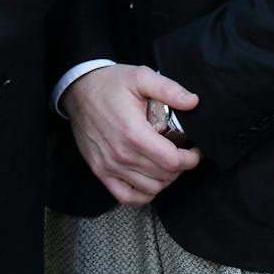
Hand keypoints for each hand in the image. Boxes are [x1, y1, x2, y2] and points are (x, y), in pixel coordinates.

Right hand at [62, 65, 199, 205]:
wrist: (78, 90)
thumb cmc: (109, 84)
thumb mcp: (140, 77)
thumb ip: (168, 89)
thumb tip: (193, 102)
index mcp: (133, 132)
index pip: (172, 161)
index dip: (191, 158)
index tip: (194, 151)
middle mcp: (121, 154)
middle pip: (164, 176)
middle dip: (180, 167)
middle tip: (181, 153)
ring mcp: (109, 165)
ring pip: (150, 188)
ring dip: (165, 179)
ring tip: (166, 163)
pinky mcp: (100, 171)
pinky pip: (127, 197)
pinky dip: (143, 194)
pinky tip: (149, 180)